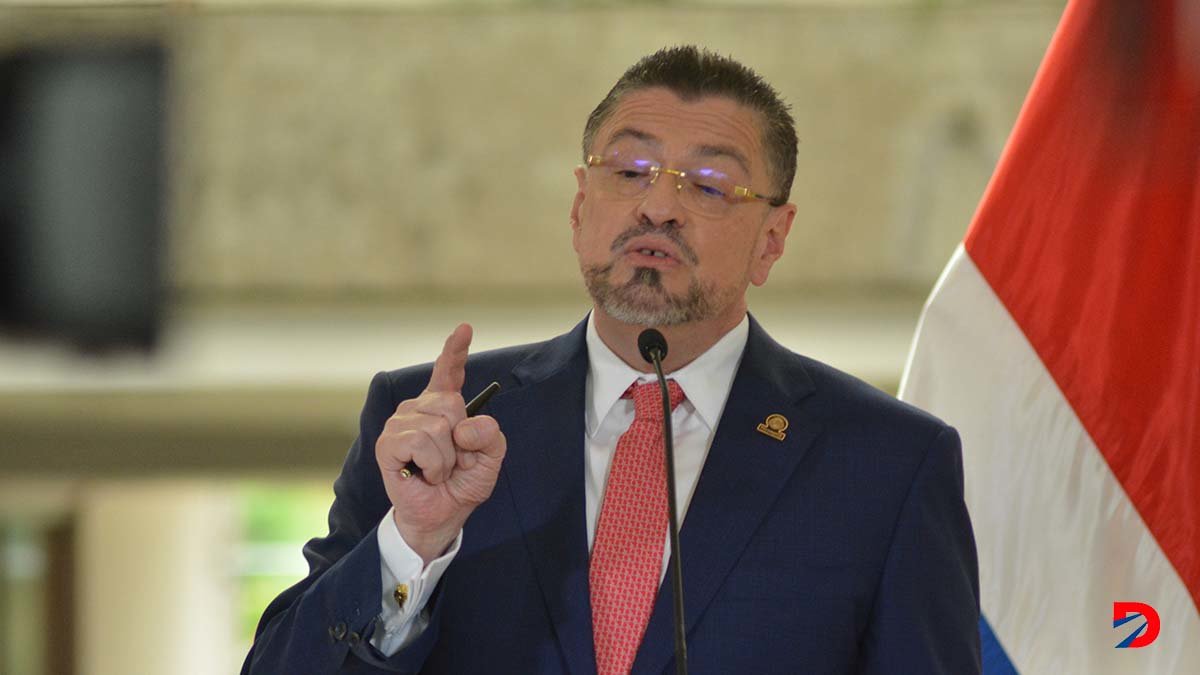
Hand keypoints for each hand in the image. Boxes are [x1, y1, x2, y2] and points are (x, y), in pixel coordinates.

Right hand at [375, 324, 506, 563]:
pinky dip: (432, 463)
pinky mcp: (387, 443)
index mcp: (443, 407)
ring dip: (446, 457)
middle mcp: (418, 409)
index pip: (448, 372)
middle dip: (461, 439)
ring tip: (437, 470)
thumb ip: (490, 436)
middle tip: (452, 461)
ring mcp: (400, 423)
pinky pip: (419, 441)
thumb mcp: (490, 458)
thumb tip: (466, 425)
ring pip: (436, 426)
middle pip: (450, 403)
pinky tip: (423, 474)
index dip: (455, 350)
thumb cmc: (461, 484)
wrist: (441, 515)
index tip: (465, 328)